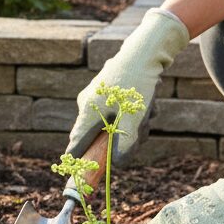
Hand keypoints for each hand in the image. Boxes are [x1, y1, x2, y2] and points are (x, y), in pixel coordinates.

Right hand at [66, 8, 188, 165]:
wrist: (143, 52)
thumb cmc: (137, 85)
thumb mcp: (136, 117)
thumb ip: (126, 143)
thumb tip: (118, 164)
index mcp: (88, 112)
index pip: (77, 141)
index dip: (76, 157)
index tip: (73, 171)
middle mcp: (87, 104)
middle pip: (100, 133)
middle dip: (123, 136)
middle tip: (143, 127)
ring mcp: (96, 95)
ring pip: (113, 120)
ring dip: (134, 121)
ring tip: (150, 108)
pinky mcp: (106, 89)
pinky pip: (118, 109)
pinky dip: (133, 110)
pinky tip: (147, 99)